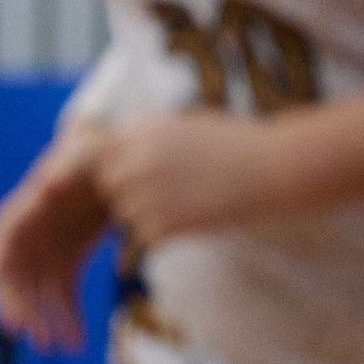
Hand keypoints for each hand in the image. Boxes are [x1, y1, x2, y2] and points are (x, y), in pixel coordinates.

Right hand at [0, 135, 110, 351]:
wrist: (120, 163)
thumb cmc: (98, 155)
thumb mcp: (85, 154)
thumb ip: (66, 169)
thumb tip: (47, 187)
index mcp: (23, 212)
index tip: (3, 298)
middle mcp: (27, 238)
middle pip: (12, 278)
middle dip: (18, 308)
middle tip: (28, 334)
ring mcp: (45, 254)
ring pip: (35, 295)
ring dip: (42, 322)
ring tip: (56, 348)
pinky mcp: (66, 264)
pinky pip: (61, 298)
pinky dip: (68, 321)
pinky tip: (77, 343)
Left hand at [88, 111, 286, 250]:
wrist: (275, 167)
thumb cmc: (234, 144)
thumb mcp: (180, 126)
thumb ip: (141, 140)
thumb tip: (107, 161)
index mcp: (135, 132)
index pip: (88, 156)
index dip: (93, 169)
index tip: (95, 179)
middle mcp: (131, 162)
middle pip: (108, 188)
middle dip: (128, 191)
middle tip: (174, 186)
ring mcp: (143, 195)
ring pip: (125, 215)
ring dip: (149, 213)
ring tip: (193, 197)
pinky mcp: (160, 226)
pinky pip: (145, 237)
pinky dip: (167, 233)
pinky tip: (200, 214)